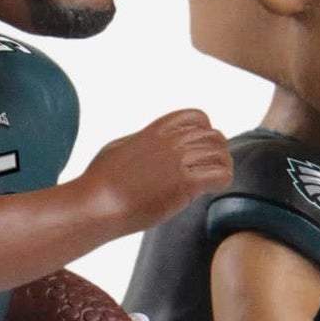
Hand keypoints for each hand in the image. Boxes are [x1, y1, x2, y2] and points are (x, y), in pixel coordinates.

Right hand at [81, 110, 231, 232]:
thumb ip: (138, 142)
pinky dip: (222, 180)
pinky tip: (213, 188)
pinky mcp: (184, 185)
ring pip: (220, 154)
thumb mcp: (118, 147)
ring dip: (222, 165)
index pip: (195, 117)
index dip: (204, 130)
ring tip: (215, 178)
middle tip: (212, 166)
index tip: (200, 146)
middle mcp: (170, 142)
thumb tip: (143, 142)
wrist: (97, 203)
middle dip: (216, 150)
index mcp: (155, 131)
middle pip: (212, 136)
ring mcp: (178, 162)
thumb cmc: (99, 181)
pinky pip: (219, 175)